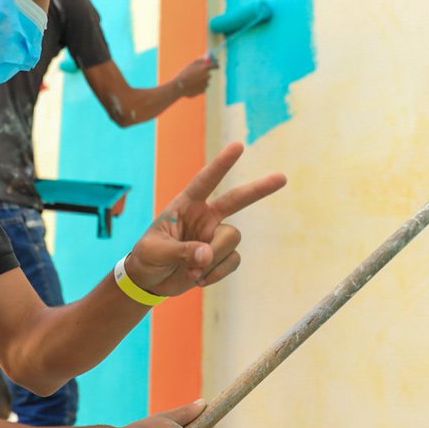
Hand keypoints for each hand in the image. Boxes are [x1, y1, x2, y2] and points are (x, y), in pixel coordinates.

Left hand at [125, 143, 285, 296]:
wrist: (149, 281)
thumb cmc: (146, 257)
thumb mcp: (155, 251)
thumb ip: (180, 251)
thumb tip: (206, 255)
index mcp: (185, 205)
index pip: (205, 181)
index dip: (222, 164)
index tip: (239, 146)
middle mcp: (204, 216)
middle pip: (237, 199)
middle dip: (259, 189)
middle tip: (282, 178)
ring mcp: (214, 236)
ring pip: (232, 238)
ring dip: (214, 257)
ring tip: (191, 271)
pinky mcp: (220, 256)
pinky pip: (232, 260)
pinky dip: (217, 272)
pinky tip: (199, 278)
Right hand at [172, 54, 216, 96]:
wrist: (179, 87)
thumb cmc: (184, 74)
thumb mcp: (191, 65)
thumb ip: (199, 61)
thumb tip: (206, 58)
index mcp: (204, 68)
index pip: (214, 65)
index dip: (216, 65)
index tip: (217, 65)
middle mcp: (207, 75)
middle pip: (208, 74)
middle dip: (204, 74)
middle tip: (196, 75)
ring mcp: (206, 83)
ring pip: (205, 81)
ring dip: (200, 81)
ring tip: (191, 81)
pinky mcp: (204, 90)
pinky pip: (203, 87)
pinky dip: (199, 86)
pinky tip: (192, 86)